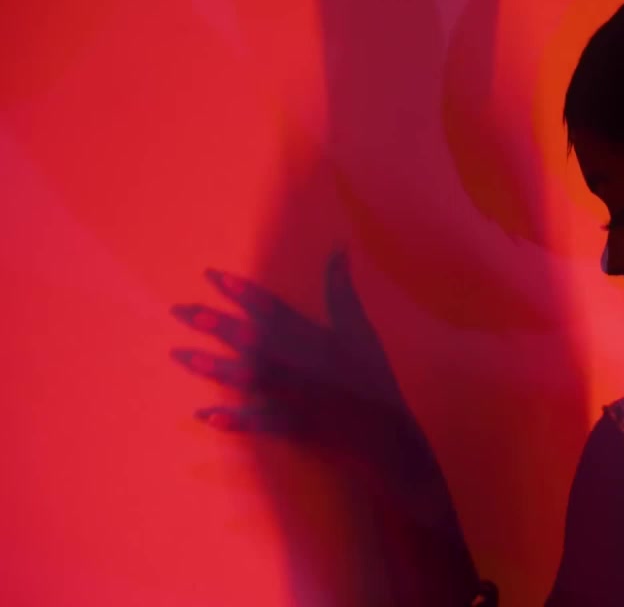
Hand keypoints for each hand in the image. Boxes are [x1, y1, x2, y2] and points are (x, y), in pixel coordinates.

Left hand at [171, 250, 413, 454]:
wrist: (385, 432)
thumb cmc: (374, 377)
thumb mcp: (362, 330)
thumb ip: (343, 291)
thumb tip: (339, 249)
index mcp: (310, 338)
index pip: (271, 308)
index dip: (242, 291)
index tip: (213, 277)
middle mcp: (293, 364)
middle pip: (247, 339)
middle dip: (213, 324)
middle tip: (181, 311)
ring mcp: (286, 396)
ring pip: (242, 378)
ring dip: (210, 367)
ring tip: (180, 356)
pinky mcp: (286, 425)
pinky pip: (252, 422)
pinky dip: (230, 419)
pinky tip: (203, 416)